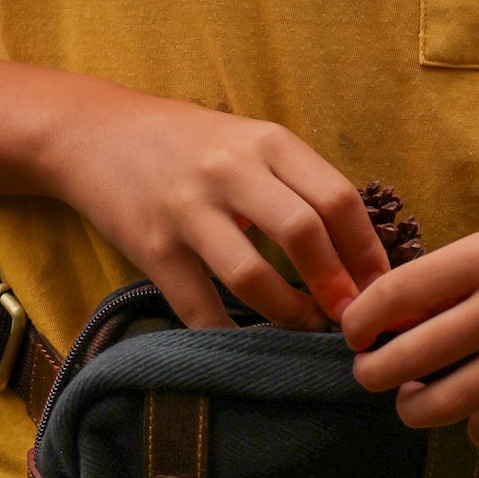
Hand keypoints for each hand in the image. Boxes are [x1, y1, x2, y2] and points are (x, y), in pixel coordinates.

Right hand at [46, 86, 391, 330]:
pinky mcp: (151, 247)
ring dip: (290, 315)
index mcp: (267, 141)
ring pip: (253, 277)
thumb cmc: (189, 143)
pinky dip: (229, 337)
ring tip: (304, 328)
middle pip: (305, 233)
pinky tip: (248, 344)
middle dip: (338, 287)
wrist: (95, 132)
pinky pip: (199, 308)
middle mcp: (229, 170)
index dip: (368, 252)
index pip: (338, 198)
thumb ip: (298, 183)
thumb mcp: (249, 141)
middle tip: (353, 319)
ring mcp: (187, 210)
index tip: (382, 289)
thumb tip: (356, 253)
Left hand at [340, 199, 478, 451]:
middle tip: (374, 375)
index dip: (360, 321)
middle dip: (374, 374)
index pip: (397, 293)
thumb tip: (396, 318)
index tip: (354, 334)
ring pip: (447, 404)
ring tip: (417, 401)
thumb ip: (461, 276)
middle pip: (409, 357)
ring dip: (416, 410)